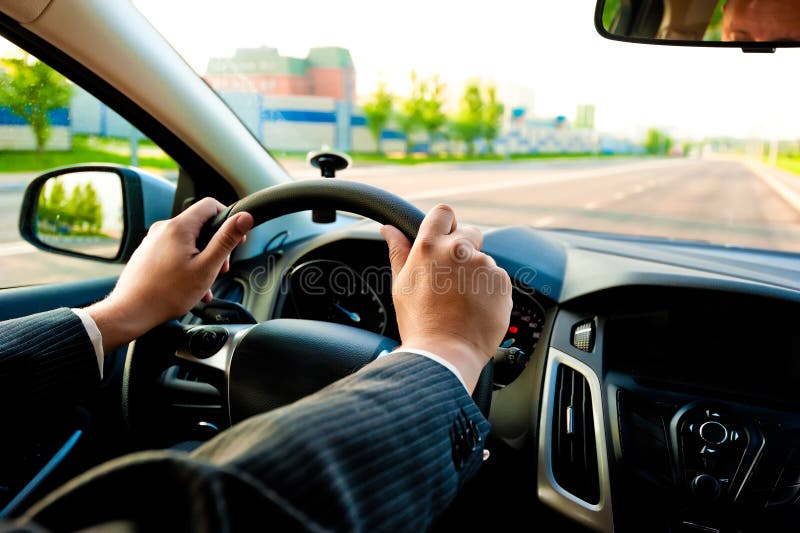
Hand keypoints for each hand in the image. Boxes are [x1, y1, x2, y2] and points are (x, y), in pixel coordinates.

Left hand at [87, 198, 253, 352]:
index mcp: (179, 227)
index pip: (210, 205)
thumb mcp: (206, 267)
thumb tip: (244, 218)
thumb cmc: (167, 293)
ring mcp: (153, 241)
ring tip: (204, 282)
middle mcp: (163, 229)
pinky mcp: (148, 253)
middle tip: (220, 268)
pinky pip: (175, 252)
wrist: (131, 311)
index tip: (235, 238)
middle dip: (215, 246)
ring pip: (188, 242)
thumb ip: (226, 240)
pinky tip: (190, 286)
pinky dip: (187, 265)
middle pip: (200, 226)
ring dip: (202, 259)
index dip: (228, 218)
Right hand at [381, 204, 511, 392]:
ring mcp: (483, 265)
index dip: (446, 224)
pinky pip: (497, 279)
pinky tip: (476, 308)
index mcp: (429, 246)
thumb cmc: (419, 322)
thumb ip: (399, 251)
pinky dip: (490, 290)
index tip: (445, 238)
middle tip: (453, 276)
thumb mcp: (401, 284)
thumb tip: (389, 229)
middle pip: (470, 232)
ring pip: (483, 260)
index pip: (444, 212)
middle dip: (465, 247)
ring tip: (462, 301)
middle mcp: (458, 250)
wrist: (445, 353)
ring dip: (476, 274)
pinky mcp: (502, 282)